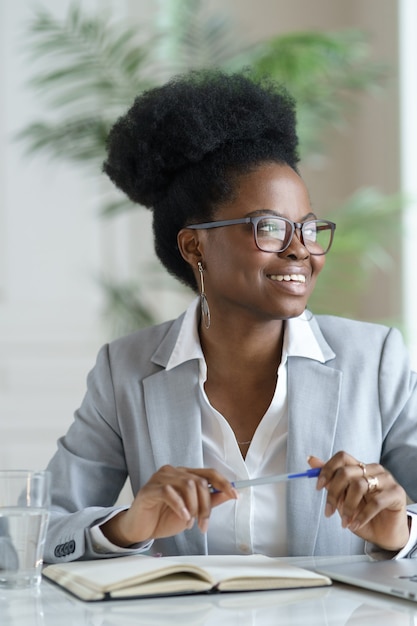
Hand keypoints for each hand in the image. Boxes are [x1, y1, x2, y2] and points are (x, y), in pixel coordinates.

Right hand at [101, 465, 237, 547]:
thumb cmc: (164, 518)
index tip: (235, 496)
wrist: (140, 529)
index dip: (224, 483)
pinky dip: (180, 506)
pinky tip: (182, 517)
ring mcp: (160, 478)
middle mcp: (173, 472)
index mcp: (185, 475)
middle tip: (203, 524)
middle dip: (206, 505)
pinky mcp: (149, 489)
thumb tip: (228, 494)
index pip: (209, 473)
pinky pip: (169, 492)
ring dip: (193, 508)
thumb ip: (208, 501)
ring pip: (187, 485)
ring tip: (189, 523)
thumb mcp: (192, 512)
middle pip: (200, 482)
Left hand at [308, 452, 409, 551]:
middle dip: (334, 493)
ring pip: (359, 485)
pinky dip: (362, 516)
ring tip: (345, 522)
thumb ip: (330, 480)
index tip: (318, 487)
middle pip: (346, 472)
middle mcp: (373, 469)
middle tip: (329, 511)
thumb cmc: (363, 515)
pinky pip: (375, 502)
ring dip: (348, 507)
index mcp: (360, 467)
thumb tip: (311, 460)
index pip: (342, 457)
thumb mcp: (342, 498)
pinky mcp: (396, 493)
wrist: (385, 535)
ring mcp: (386, 479)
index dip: (327, 470)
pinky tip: (355, 524)